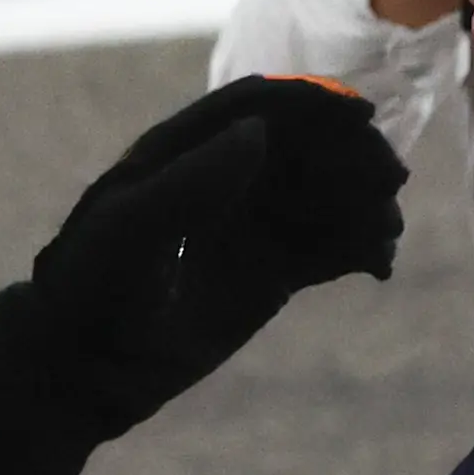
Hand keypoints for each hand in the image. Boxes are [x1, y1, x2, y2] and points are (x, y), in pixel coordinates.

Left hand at [30, 76, 406, 425]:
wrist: (83, 371)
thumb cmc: (92, 291)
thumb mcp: (131, 232)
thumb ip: (190, 182)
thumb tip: (258, 132)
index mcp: (180, 152)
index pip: (256, 106)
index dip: (310, 103)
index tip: (361, 117)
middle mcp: (220, 180)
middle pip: (303, 147)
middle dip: (351, 157)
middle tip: (390, 182)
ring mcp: (246, 226)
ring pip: (323, 197)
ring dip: (363, 204)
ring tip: (385, 234)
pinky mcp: (268, 274)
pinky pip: (327, 248)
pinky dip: (359, 248)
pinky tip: (379, 264)